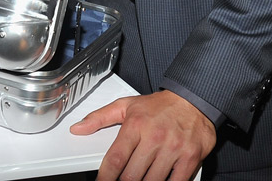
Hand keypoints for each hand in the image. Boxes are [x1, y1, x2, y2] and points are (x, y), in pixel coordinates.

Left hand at [70, 90, 215, 180]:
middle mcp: (154, 137)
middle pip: (131, 176)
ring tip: (139, 179)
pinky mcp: (190, 157)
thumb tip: (78, 128)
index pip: (115, 159)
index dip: (105, 178)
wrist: (194, 99)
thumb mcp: (126, 106)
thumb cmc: (159, 106)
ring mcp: (173, 148)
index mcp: (136, 125)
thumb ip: (99, 117)